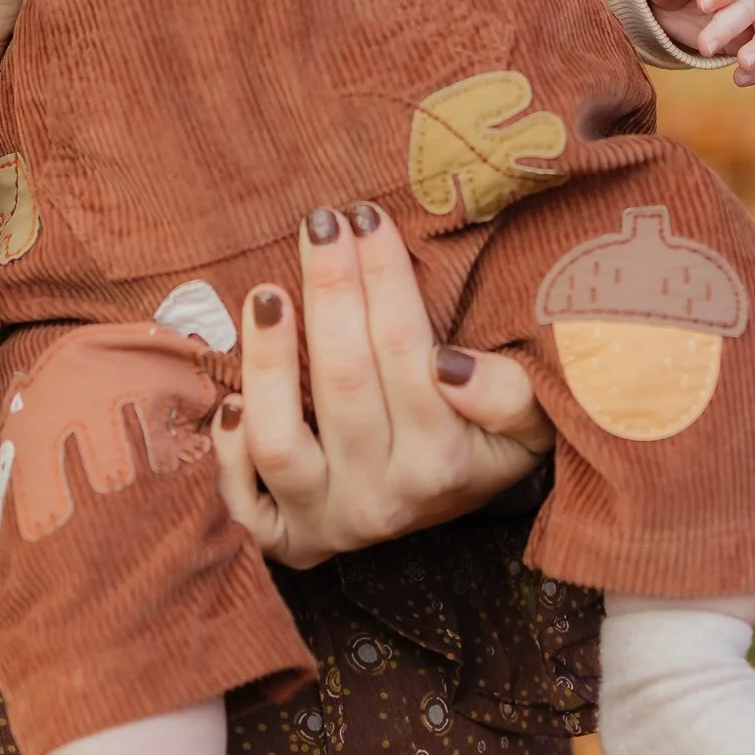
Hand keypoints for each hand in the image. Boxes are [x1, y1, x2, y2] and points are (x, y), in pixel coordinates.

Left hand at [210, 203, 554, 571]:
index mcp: (444, 463)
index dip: (384, 279)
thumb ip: (511, 394)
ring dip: (269, 360)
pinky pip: (241, 502)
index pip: (406, 353)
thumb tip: (450, 366)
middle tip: (320, 223)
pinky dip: (227, 451)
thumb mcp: (528, 421)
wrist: (448, 506)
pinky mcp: (286, 538)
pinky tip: (229, 396)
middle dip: (330, 289)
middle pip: (344, 381)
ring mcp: (328, 519)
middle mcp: (384, 497)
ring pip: (280, 440)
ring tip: (266, 293)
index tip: (368, 217)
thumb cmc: (482, 440)